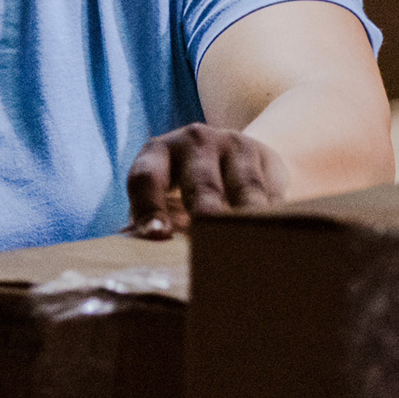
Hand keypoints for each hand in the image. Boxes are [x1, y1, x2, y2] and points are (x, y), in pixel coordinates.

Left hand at [126, 122, 288, 236]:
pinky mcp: (264, 156)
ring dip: (246, 223)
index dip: (149, 208)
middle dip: (206, 218)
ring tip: (247, 251)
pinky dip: (270, 221)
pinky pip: (270, 195)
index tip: (157, 236)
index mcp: (157, 153)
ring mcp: (232, 144)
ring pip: (243, 190)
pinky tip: (271, 240)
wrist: (235, 162)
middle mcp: (193, 141)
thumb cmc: (183, 193)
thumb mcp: (160, 202)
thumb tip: (127, 256)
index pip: (146, 178)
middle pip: (200, 185)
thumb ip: (143, 227)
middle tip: (209, 250)